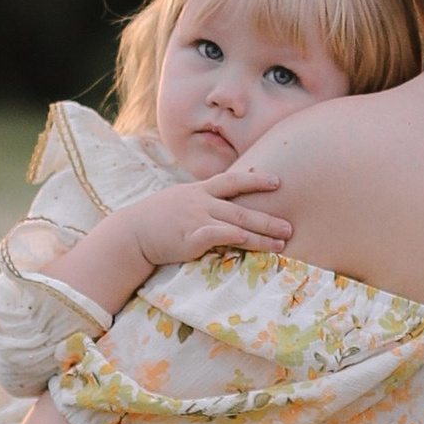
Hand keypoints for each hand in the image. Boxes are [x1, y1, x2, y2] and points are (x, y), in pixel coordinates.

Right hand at [122, 162, 293, 270]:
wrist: (132, 233)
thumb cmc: (157, 219)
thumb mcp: (180, 201)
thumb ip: (202, 201)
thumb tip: (221, 203)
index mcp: (200, 191)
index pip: (233, 181)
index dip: (256, 180)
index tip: (278, 181)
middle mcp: (201, 202)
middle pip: (242, 209)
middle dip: (268, 218)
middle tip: (290, 226)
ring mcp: (196, 219)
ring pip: (236, 224)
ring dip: (262, 235)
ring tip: (282, 243)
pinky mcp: (190, 238)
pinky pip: (215, 235)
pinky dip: (232, 236)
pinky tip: (247, 239)